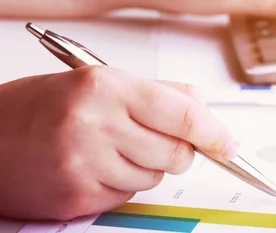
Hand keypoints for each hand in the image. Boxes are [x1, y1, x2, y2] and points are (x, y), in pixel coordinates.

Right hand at [0, 67, 234, 220]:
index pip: (184, 114)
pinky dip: (122, 183)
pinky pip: (127, 196)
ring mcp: (85, 165)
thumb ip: (159, 92)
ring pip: (154, 177)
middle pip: (177, 153)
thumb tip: (204, 109)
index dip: (214, 132)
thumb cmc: (44, 105)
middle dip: (180, 150)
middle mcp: (96, 125)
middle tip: (161, 140)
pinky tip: (96, 166)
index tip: (228, 144)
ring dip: (147, 166)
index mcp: (107, 88)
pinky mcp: (76, 197)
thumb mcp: (101, 81)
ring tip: (112, 148)